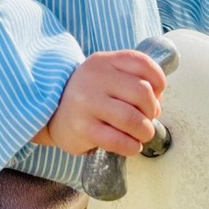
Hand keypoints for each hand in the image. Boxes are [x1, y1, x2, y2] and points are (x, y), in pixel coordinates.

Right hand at [34, 50, 167, 156]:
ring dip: (145, 132)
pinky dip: (132, 147)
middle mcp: (94, 78)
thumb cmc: (87, 97)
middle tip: (147, 120)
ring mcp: (86, 103)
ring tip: (141, 135)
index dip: (159, 81)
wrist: (50, 114)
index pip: (141, 63)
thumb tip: (158, 101)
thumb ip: (131, 80)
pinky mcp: (83, 128)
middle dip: (152, 111)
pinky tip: (130, 145)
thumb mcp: (105, 77)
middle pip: (142, 92)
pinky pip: (118, 141)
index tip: (157, 95)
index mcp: (103, 62)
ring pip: (134, 119)